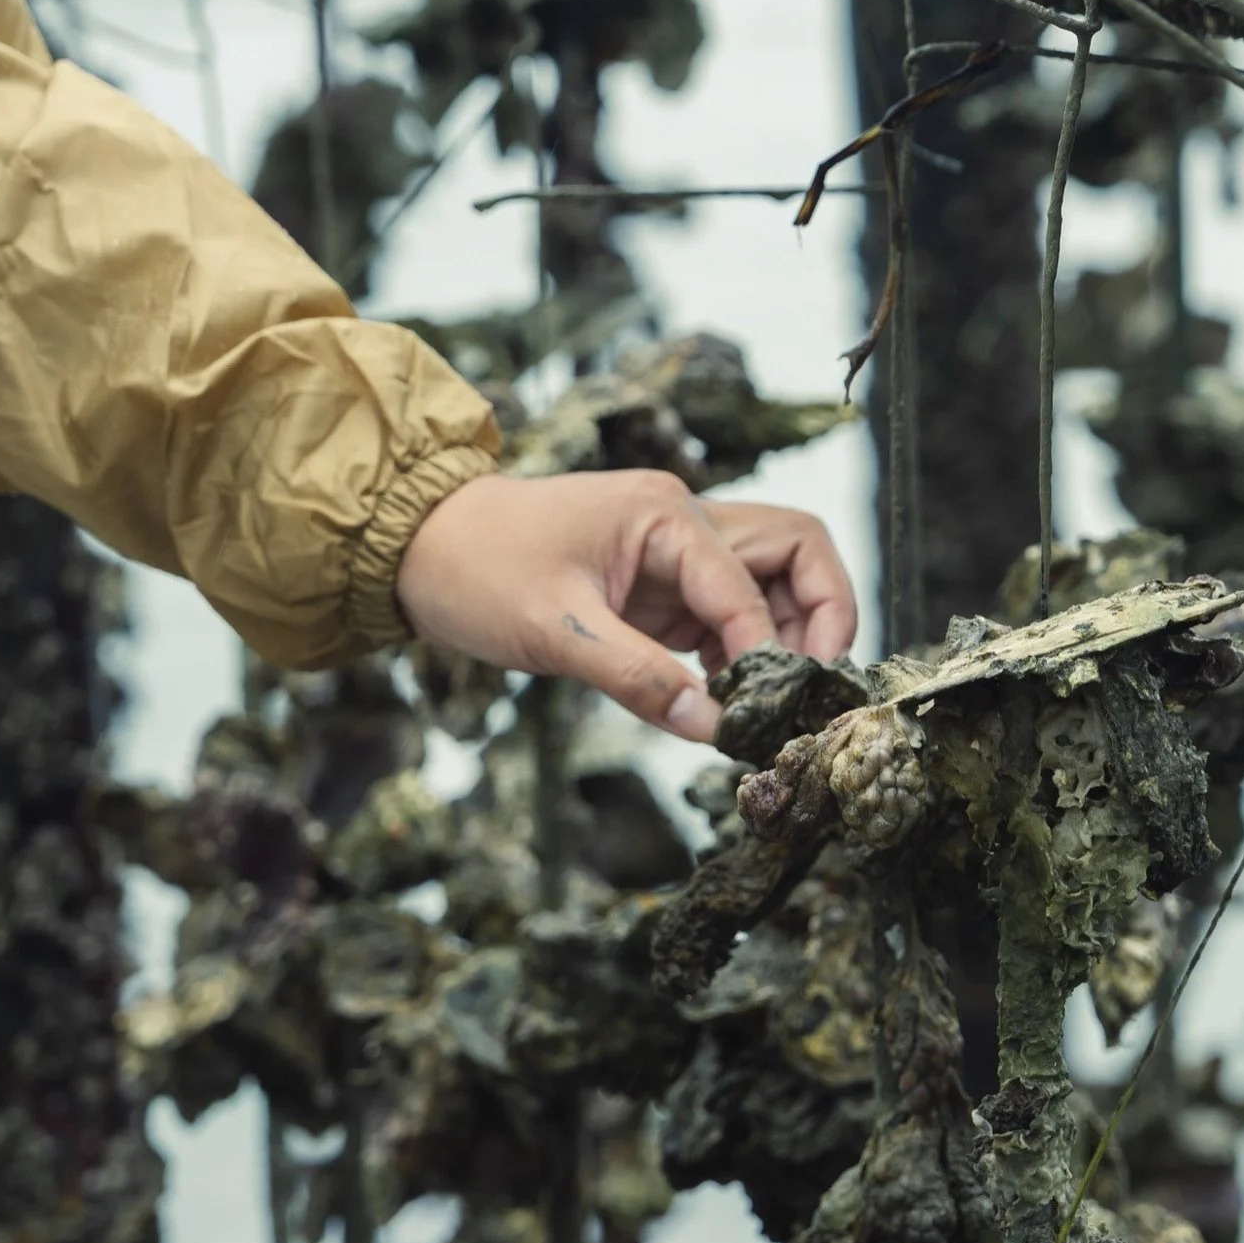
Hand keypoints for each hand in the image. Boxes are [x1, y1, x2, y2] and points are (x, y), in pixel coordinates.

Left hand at [396, 470, 857, 742]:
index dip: (768, 650)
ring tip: (776, 700)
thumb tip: (712, 728)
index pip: (749, 584)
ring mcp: (677, 552)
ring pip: (774, 577)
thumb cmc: (477, 571)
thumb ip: (638, 679)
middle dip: (824, 612)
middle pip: (797, 550)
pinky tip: (731, 698)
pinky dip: (747, 651)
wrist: (419, 546)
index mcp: (665, 514)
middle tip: (813, 685)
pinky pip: (731, 611)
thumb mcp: (554, 633)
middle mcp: (685, 521)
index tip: (764, 710)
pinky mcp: (662, 587)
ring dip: (792, 632)